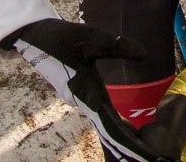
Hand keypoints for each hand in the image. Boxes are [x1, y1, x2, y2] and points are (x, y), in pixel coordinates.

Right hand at [8, 19, 159, 161]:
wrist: (32, 36)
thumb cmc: (61, 38)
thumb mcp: (91, 37)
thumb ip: (117, 46)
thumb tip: (146, 55)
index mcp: (88, 96)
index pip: (112, 129)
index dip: (130, 145)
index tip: (146, 157)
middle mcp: (84, 103)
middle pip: (111, 133)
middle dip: (130, 147)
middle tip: (152, 158)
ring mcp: (80, 100)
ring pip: (105, 126)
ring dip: (123, 138)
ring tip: (143, 151)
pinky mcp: (79, 94)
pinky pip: (101, 116)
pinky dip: (115, 127)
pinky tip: (125, 129)